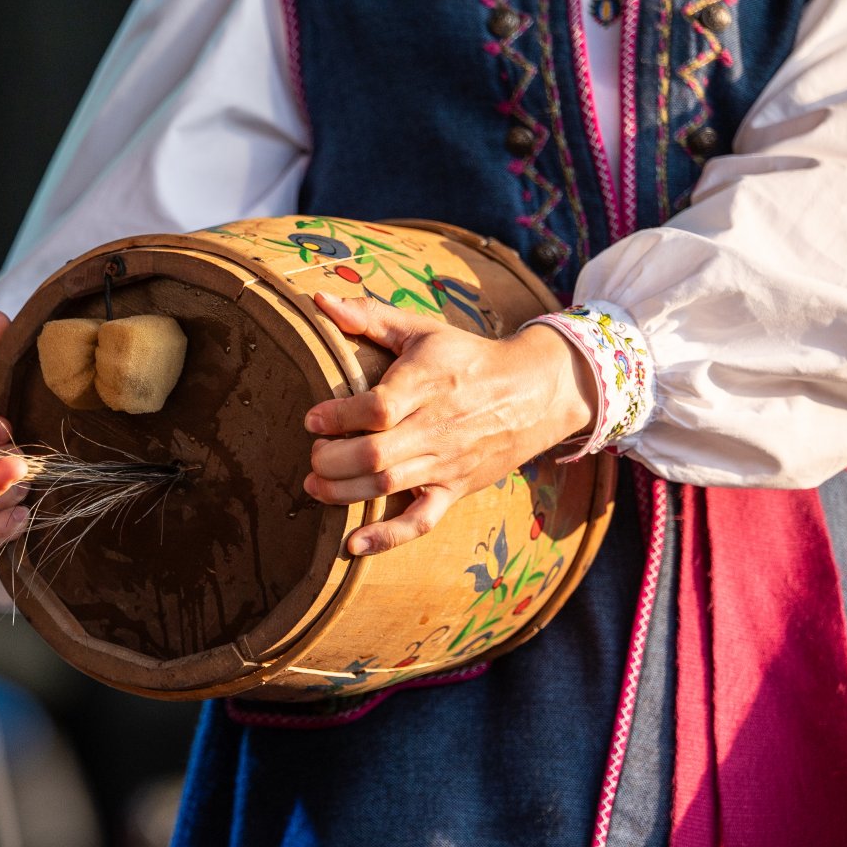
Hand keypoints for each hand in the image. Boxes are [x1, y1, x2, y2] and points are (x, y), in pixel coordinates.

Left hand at [303, 293, 594, 556]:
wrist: (534, 391)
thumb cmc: (466, 358)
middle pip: (376, 454)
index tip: (312, 419)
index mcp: (428, 384)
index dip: (338, 416)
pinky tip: (352, 546)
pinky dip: (387, 538)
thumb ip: (369, 317)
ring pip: (389, 486)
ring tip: (315, 485)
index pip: (377, 408)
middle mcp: (437, 427)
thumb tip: (319, 300)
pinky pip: (421, 521)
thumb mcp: (422, 329)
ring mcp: (446, 462)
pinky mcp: (454, 488)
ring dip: (343, 492)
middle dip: (332, 460)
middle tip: (313, 455)